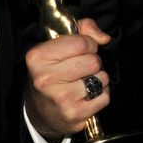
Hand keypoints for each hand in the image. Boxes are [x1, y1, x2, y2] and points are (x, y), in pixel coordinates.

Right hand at [24, 18, 110, 141]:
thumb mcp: (60, 43)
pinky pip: (104, 96)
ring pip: (101, 78)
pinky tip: (86, 95)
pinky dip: (101, 95)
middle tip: (81, 67)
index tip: (82, 49)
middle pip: (93, 61)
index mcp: (38, 57)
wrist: (41, 110)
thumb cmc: (54, 70)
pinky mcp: (73, 114)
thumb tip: (104, 38)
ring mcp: (60, 98)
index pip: (81, 43)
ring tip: (83, 81)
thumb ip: (84, 29)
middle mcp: (45, 79)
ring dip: (98, 78)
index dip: (89, 44)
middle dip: (93, 62)